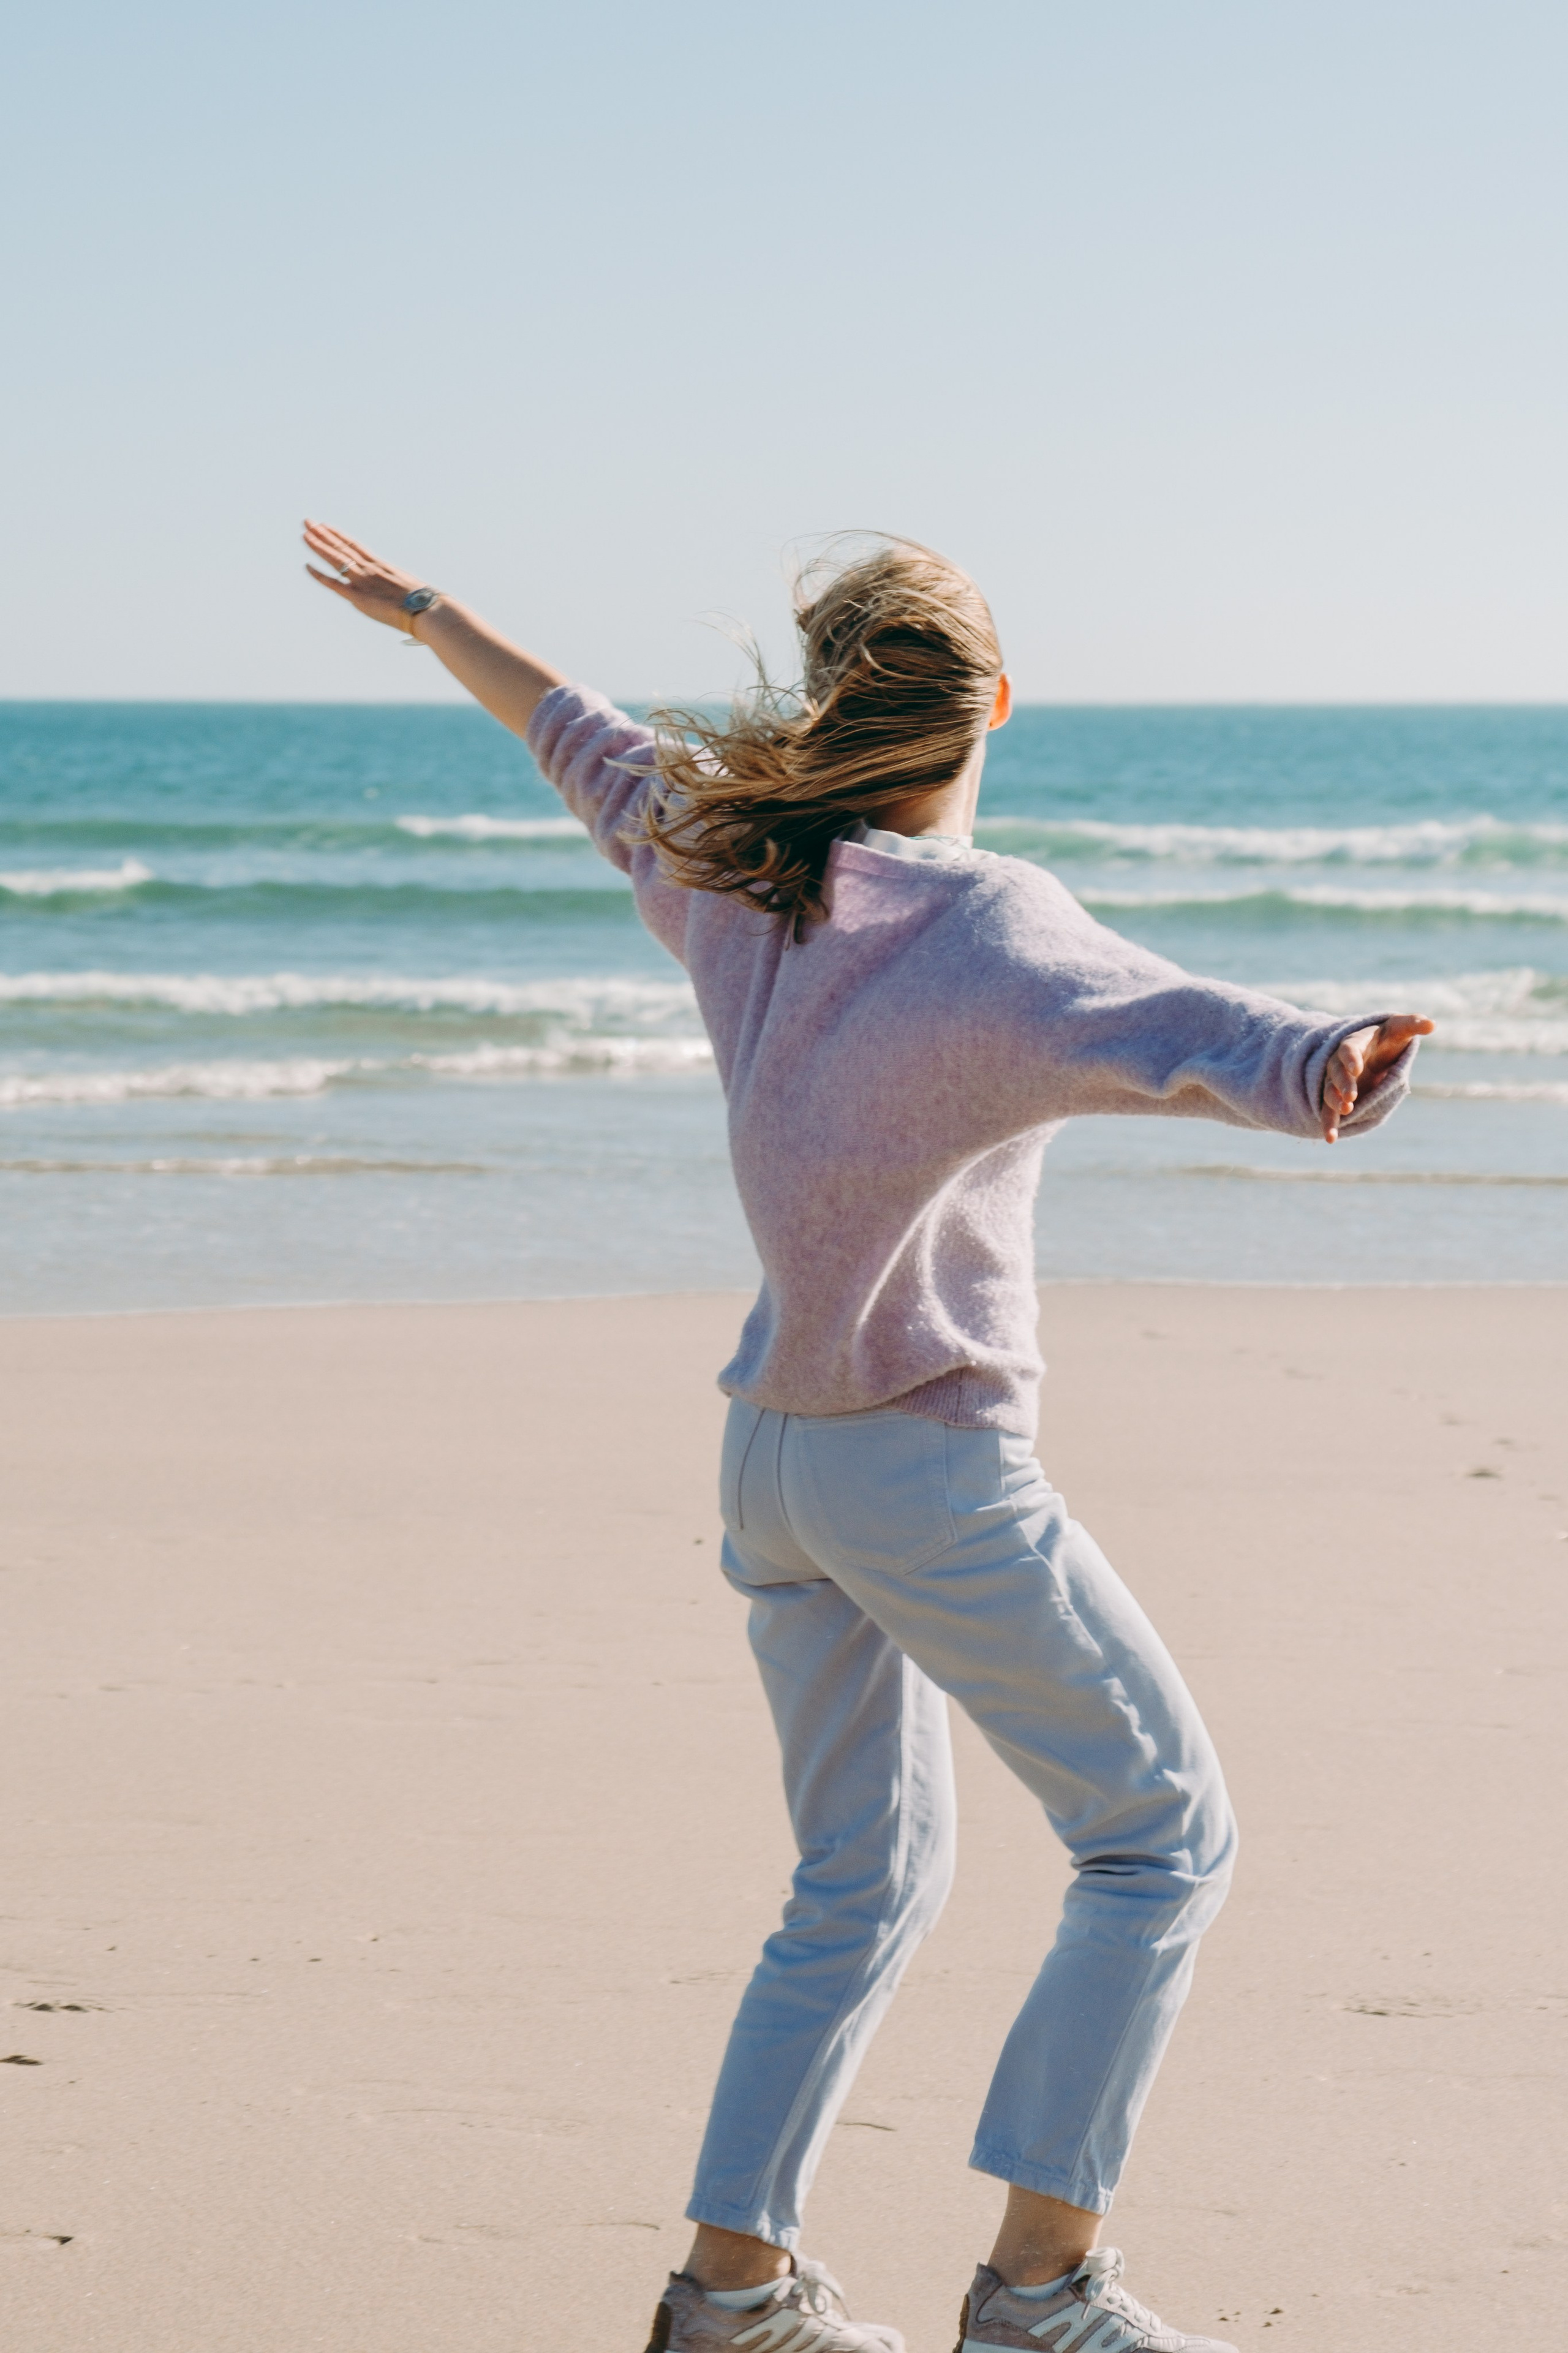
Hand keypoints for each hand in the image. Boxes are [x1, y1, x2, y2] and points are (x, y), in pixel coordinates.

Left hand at [303, 519, 430, 630]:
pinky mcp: (358, 596)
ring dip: (319, 546)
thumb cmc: (423, 601)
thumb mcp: (407, 587)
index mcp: (380, 565)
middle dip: (323, 534)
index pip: (354, 546)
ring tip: (305, 533)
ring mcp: (362, 581)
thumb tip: (399, 593)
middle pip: (341, 547)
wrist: (424, 608)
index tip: (326, 526)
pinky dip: (320, 575)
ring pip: (335, 559)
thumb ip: (396, 586)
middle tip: (308, 522)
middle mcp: (368, 569)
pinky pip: (334, 583)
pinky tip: (307, 566)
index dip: (338, 535)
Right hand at [1321, 1012, 1433, 1140]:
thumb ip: (1413, 1024)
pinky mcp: (1337, 1097)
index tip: (1357, 1069)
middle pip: (1336, 1072)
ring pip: (1330, 1091)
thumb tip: (1432, 1024)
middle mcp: (1341, 1062)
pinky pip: (1329, 1110)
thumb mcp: (1400, 1028)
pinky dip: (1329, 1124)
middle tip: (1351, 1097)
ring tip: (1346, 1112)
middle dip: (1343, 1085)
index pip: (1349, 1049)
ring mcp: (1337, 1080)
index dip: (1351, 1058)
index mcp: (1355, 1043)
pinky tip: (1331, 1139)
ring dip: (1335, 1103)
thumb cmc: (1388, 1038)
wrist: (1374, 1050)